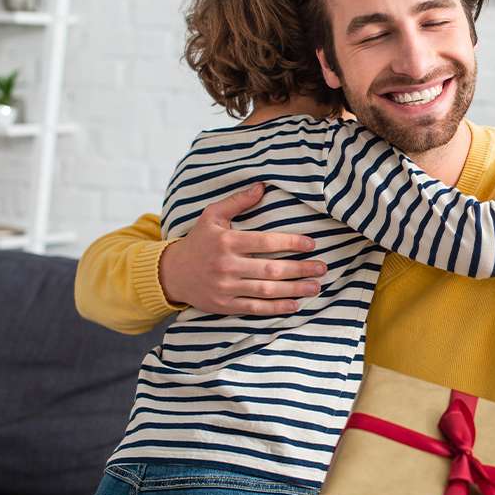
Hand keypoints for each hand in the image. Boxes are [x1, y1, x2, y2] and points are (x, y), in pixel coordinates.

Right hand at [159, 183, 327, 314]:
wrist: (172, 273)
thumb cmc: (198, 241)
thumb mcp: (212, 216)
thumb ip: (237, 202)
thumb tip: (262, 186)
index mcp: (227, 242)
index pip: (266, 242)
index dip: (291, 243)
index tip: (311, 244)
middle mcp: (227, 265)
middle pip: (271, 269)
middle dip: (300, 269)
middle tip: (322, 268)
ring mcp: (226, 288)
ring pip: (267, 290)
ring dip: (295, 289)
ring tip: (316, 287)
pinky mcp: (225, 306)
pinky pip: (255, 309)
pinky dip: (277, 307)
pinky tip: (295, 304)